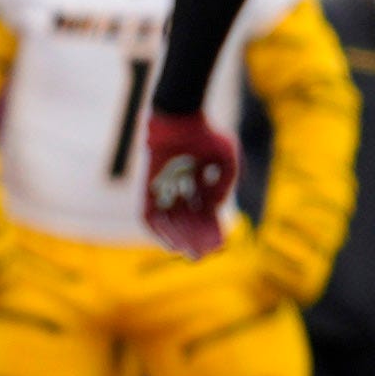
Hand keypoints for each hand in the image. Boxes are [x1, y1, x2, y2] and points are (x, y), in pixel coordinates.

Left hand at [141, 115, 239, 258]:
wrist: (178, 118)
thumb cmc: (205, 135)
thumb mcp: (226, 160)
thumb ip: (224, 184)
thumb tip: (215, 208)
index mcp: (201, 185)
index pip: (207, 216)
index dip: (213, 232)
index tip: (220, 246)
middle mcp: (182, 191)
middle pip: (188, 224)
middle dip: (196, 240)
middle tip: (202, 257)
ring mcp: (164, 191)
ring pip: (170, 224)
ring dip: (180, 239)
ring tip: (189, 253)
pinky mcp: (148, 189)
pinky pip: (151, 216)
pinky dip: (160, 231)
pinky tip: (170, 243)